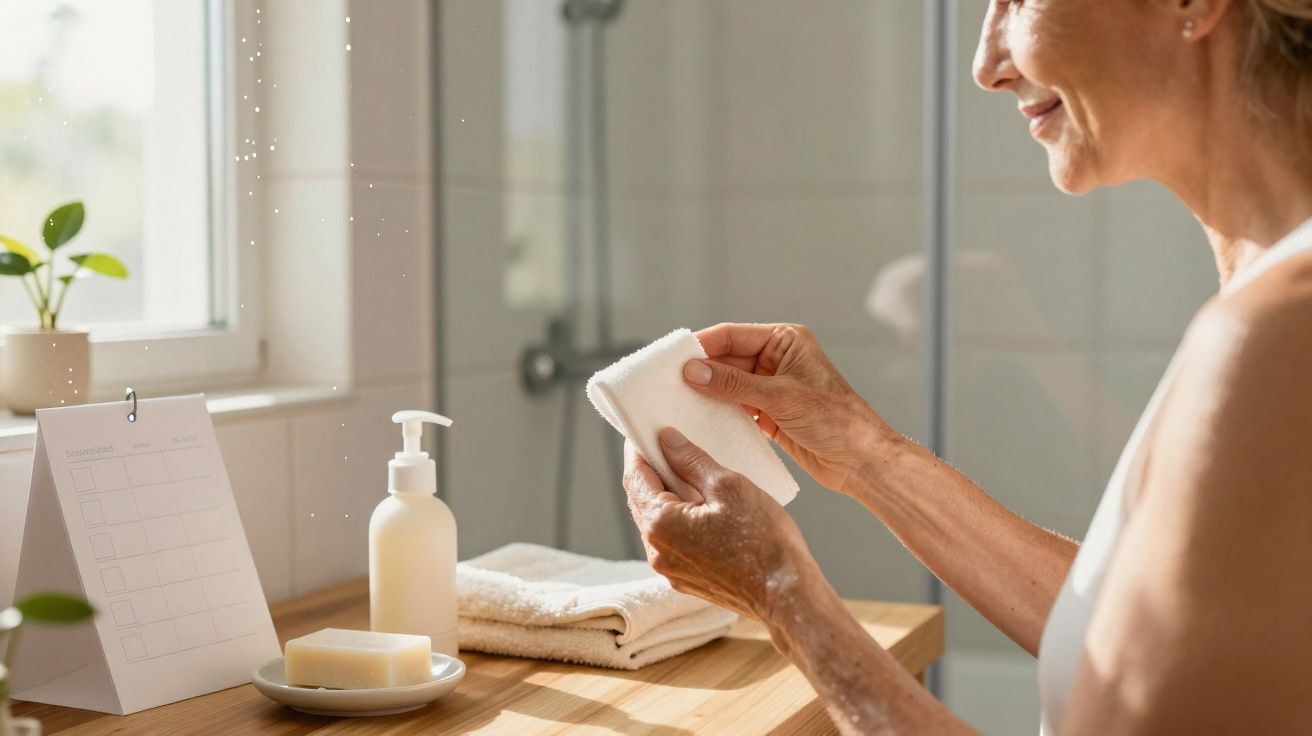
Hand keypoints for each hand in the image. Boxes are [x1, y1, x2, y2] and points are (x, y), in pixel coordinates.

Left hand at [622, 430, 820, 620]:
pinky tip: (699, 507)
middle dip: (651, 472)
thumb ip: (691, 460)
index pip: (635, 478)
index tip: (644, 432)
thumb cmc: (763, 540)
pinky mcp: (685, 580)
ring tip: (687, 475)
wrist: (787, 594)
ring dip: (665, 497)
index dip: (638, 451)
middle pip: (641, 501)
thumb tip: (666, 440)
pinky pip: (671, 542)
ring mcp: (669, 570)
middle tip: (667, 447)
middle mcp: (656, 551)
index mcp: (661, 524)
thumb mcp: (728, 485)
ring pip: (656, 523)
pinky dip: (677, 521)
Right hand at [686, 323, 893, 493]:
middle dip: (700, 371)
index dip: (702, 346)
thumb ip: (733, 384)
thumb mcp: (780, 397)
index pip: (732, 335)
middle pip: (726, 360)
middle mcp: (776, 360)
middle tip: (666, 384)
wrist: (860, 459)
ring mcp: (771, 387)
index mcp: (785, 341)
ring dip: (706, 393)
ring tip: (675, 401)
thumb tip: (693, 371)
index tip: (672, 359)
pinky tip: (698, 419)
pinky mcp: (768, 414)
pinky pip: (735, 407)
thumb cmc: (835, 419)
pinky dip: (718, 412)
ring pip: (728, 385)